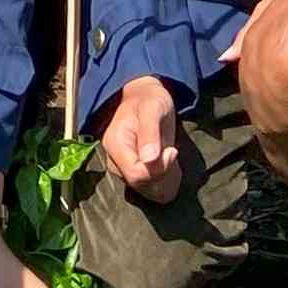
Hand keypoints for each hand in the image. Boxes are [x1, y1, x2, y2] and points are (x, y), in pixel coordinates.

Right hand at [101, 74, 183, 202]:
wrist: (144, 98)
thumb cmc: (150, 100)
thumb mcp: (153, 109)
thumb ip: (150, 133)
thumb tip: (149, 159)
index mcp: (115, 144)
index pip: (136, 174)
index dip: (159, 169)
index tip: (172, 151)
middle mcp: (114, 160)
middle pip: (141, 185)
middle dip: (163, 174)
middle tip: (173, 152)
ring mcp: (121, 168)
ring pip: (146, 190)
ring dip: (165, 178)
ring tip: (170, 154)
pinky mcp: (130, 172)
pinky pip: (150, 188)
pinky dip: (164, 179)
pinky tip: (169, 163)